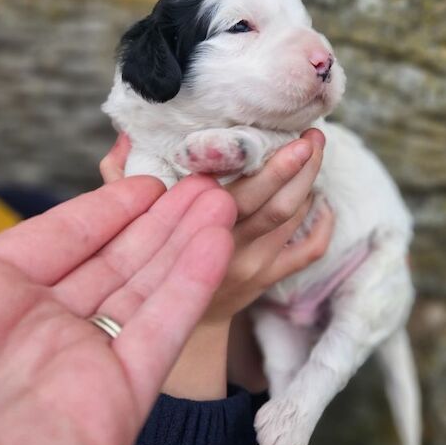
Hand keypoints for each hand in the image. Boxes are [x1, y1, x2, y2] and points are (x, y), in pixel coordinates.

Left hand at [0, 176, 234, 444]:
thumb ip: (13, 256)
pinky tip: (217, 245)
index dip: (111, 207)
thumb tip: (61, 229)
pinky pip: (161, 329)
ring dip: (187, 242)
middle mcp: (43, 328)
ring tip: (222, 201)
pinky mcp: (121, 397)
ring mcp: (86, 362)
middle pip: (117, 260)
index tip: (152, 181)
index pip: (66, 238)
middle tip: (205, 182)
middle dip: (163, 219)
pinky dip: (192, 286)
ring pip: (148, 288)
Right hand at [100, 130, 333, 394]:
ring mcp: (252, 263)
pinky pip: (308, 251)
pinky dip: (323, 224)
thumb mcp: (125, 221)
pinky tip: (324, 200)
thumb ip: (121, 179)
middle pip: (271, 200)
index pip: (227, 185)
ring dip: (309, 180)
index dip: (255, 154)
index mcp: (188, 225)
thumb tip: (127, 137)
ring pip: (291, 217)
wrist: (175, 319)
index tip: (271, 125)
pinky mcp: (269, 277)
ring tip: (316, 148)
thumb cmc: (152, 256)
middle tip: (310, 133)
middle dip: (295, 163)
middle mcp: (223, 244)